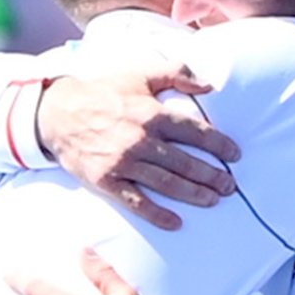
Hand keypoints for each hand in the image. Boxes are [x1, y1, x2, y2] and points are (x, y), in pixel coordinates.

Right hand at [36, 67, 240, 230]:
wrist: (59, 113)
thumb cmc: (103, 93)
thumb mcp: (140, 75)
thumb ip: (177, 73)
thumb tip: (209, 84)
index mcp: (152, 113)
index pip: (196, 132)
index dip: (219, 145)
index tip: (235, 155)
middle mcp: (141, 140)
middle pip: (186, 162)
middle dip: (212, 176)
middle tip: (229, 186)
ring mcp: (124, 162)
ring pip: (167, 183)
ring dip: (193, 194)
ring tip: (213, 200)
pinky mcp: (108, 180)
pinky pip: (137, 201)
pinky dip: (157, 214)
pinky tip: (175, 222)